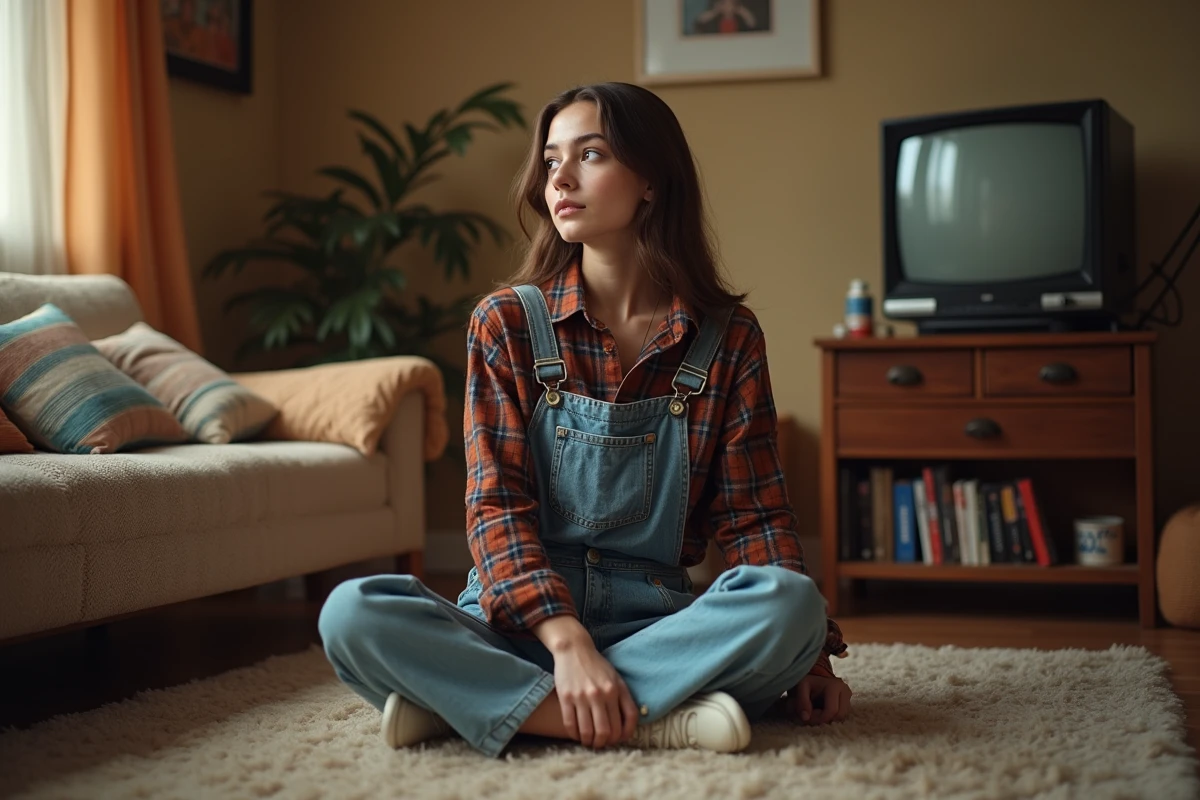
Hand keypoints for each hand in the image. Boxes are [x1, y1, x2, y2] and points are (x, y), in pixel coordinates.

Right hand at [533, 616, 638, 748]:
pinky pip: (570, 724)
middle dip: (604, 743)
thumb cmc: (597, 665)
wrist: (574, 649)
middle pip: (606, 731)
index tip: (619, 739)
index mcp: (616, 689)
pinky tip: (576, 734)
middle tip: (601, 743)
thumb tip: (628, 724)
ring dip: (589, 742)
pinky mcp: (566, 697)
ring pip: (588, 731)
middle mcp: (600, 694)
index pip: (627, 720)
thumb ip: (623, 698)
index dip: (624, 735)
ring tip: (589, 742)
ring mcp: (582, 696)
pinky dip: (574, 734)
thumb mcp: (616, 678)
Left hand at [788, 674, 851, 725]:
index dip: (820, 718)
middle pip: (840, 715)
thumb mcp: (802, 688)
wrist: (816, 678)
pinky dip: (832, 717)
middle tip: (813, 715)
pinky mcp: (849, 702)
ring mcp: (849, 697)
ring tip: (817, 712)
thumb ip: (802, 702)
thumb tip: (806, 718)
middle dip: (825, 720)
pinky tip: (823, 711)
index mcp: (835, 686)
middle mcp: (845, 691)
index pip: (832, 710)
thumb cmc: (809, 683)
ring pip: (842, 717)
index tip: (809, 718)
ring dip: (829, 719)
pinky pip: (843, 716)